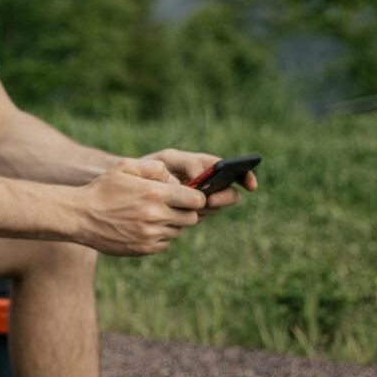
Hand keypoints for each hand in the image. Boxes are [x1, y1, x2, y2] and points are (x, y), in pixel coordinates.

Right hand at [75, 158, 206, 255]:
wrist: (80, 216)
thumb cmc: (103, 189)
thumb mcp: (124, 167)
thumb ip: (155, 167)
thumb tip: (175, 180)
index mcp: (154, 194)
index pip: (196, 199)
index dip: (195, 196)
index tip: (187, 195)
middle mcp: (156, 216)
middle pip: (191, 218)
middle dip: (184, 210)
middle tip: (169, 204)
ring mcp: (150, 235)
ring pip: (178, 231)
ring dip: (170, 223)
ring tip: (150, 214)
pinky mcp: (144, 249)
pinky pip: (165, 243)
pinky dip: (159, 236)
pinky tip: (142, 226)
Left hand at [141, 148, 258, 212]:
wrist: (126, 187)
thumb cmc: (145, 168)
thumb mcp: (164, 160)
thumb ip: (184, 163)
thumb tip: (200, 176)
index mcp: (199, 164)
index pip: (228, 168)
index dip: (244, 175)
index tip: (250, 185)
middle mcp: (203, 182)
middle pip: (228, 190)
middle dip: (225, 196)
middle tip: (211, 200)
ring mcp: (197, 199)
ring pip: (215, 206)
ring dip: (210, 207)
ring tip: (198, 206)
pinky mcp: (188, 213)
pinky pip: (200, 216)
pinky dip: (197, 215)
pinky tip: (187, 212)